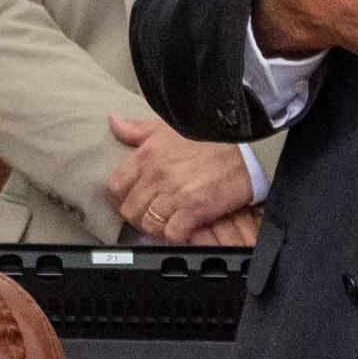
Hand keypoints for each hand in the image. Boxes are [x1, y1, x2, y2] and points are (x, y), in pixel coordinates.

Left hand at [102, 114, 257, 242]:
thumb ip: (137, 129)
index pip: (115, 186)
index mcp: (146, 156)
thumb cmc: (208, 135)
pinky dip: (175, 236)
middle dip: (138, 217)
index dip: (121, 197)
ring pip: (148, 225)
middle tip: (150, 216)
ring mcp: (175, 194)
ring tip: (166, 224)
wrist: (244, 144)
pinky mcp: (195, 209)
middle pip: (130, 210)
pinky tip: (182, 228)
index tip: (131, 200)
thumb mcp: (167, 126)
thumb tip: (114, 122)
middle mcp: (156, 176)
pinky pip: (172, 234)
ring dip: (155, 229)